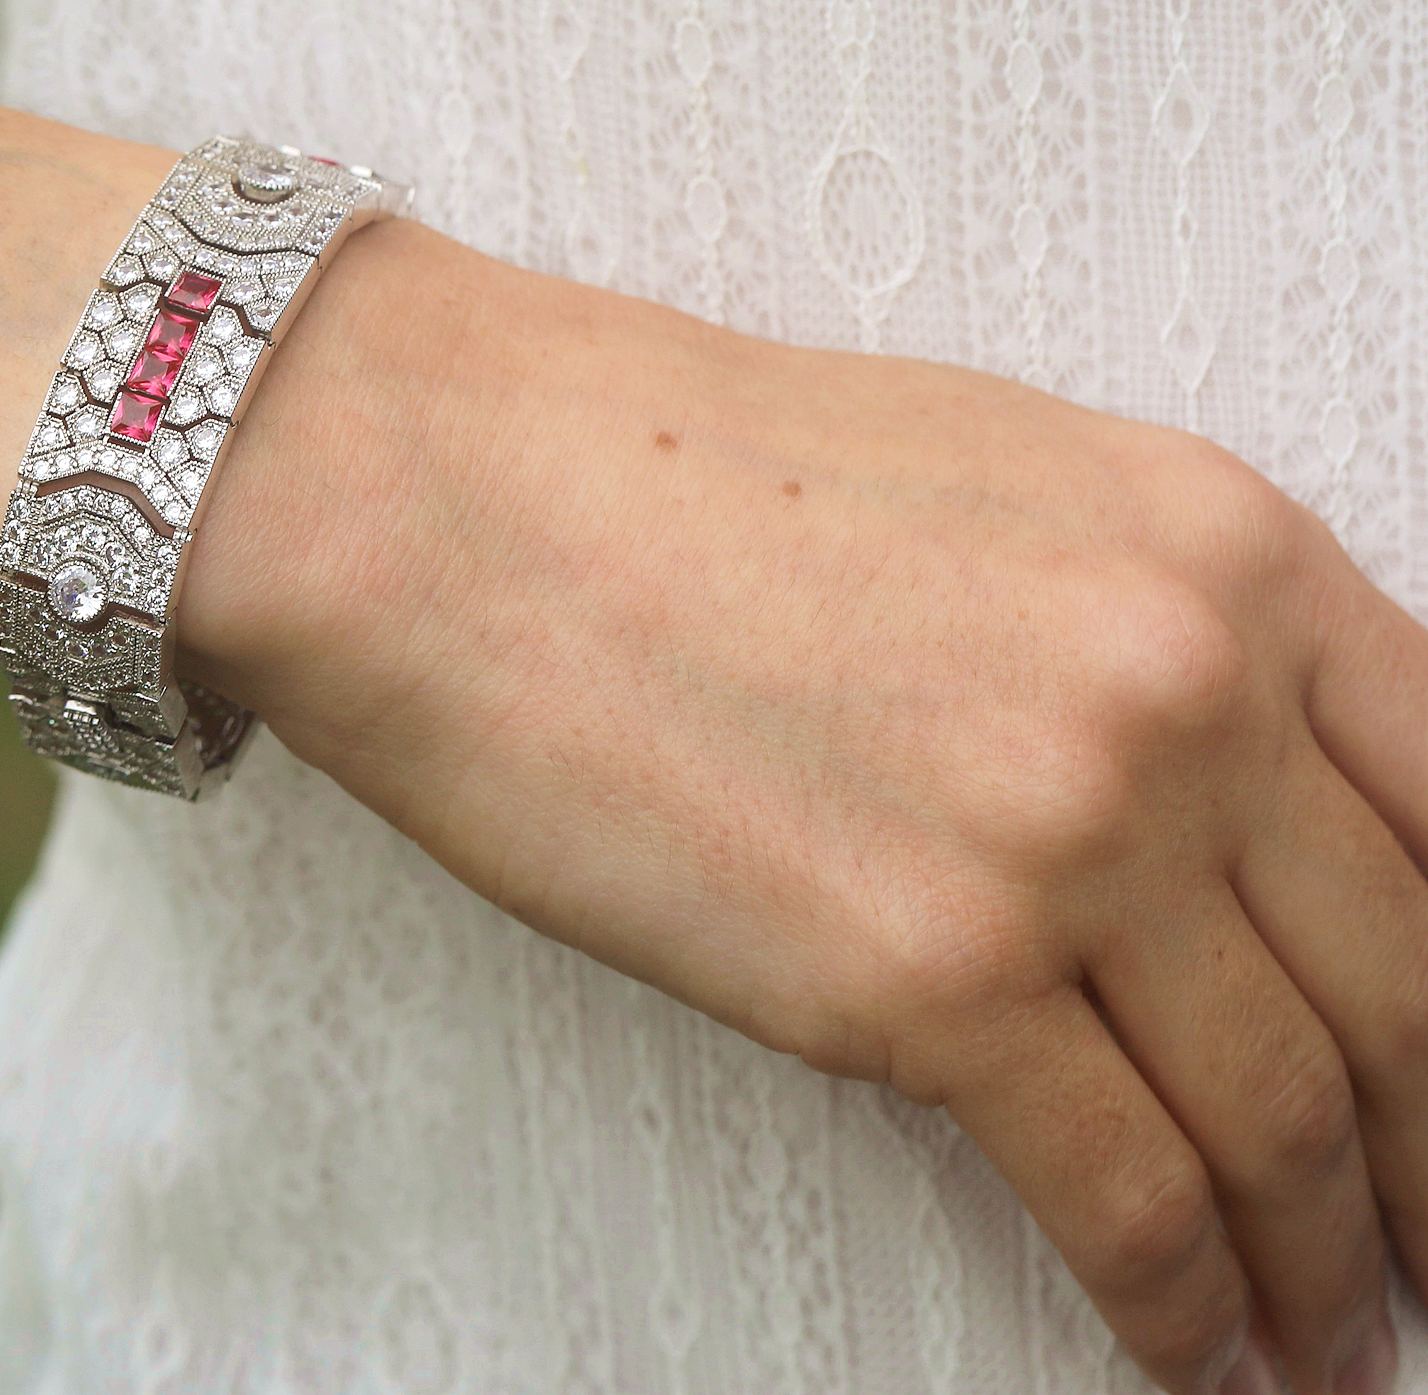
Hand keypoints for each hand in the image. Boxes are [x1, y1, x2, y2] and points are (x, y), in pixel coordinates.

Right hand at [185, 222, 1427, 1394]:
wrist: (452, 495)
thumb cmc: (667, 476)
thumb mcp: (990, 491)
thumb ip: (1147, 639)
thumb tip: (1226, 824)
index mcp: (1220, 550)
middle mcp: (1182, 688)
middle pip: (1410, 986)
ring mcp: (1063, 835)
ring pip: (1285, 1115)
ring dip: (1319, 1262)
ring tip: (1324, 1338)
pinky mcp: (922, 975)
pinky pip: (1124, 1194)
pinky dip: (1182, 1304)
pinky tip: (1191, 1353)